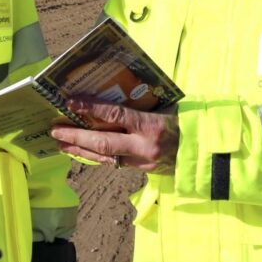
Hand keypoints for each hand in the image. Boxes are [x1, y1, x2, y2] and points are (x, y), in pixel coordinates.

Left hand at [49, 98, 178, 173]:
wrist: (207, 152)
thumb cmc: (187, 122)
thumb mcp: (168, 107)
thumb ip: (144, 103)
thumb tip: (116, 89)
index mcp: (151, 126)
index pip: (116, 115)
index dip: (92, 108)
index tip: (71, 103)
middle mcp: (144, 146)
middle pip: (104, 142)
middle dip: (77, 136)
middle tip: (55, 131)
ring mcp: (143, 162)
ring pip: (106, 157)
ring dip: (81, 150)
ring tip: (61, 144)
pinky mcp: (144, 171)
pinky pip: (116, 163)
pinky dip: (98, 156)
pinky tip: (83, 152)